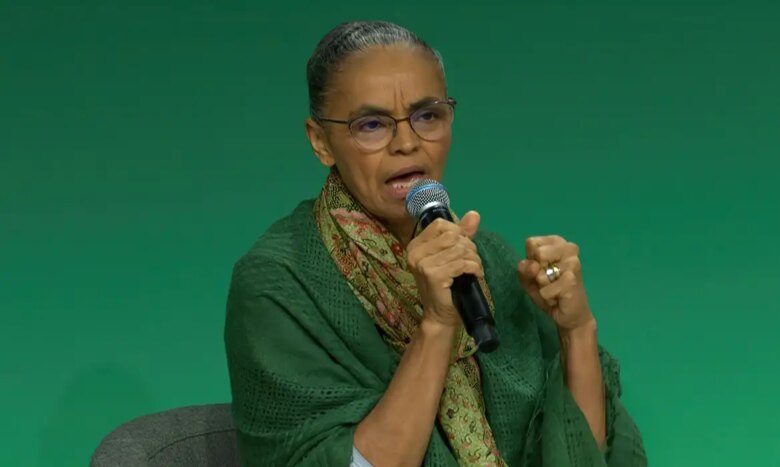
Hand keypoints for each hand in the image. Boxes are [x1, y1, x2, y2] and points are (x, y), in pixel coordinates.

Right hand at [407, 211, 482, 327]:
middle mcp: (415, 253)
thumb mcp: (452, 256)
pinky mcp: (433, 275)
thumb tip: (474, 214)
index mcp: (415, 245)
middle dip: (469, 247)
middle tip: (472, 262)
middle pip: (452, 236)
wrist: (440, 315)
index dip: (458, 232)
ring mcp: (422, 264)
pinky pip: (462, 263)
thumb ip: (461, 234)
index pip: (441, 225)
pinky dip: (474, 268)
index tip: (464, 248)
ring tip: (475, 269)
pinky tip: (476, 275)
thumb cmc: (446, 286)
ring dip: (474, 259)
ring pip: (459, 249)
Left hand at [517, 235, 594, 332]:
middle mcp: (568, 248)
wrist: (569, 314)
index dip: (531, 259)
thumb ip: (524, 269)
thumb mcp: (529, 279)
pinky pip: (545, 290)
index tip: (541, 268)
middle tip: (548, 279)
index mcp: (557, 242)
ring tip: (553, 288)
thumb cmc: (549, 291)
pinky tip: (558, 297)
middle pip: (537, 253)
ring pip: (540, 274)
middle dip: (537, 272)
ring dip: (543, 286)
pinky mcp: (573, 280)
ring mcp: (573, 263)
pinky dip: (547, 297)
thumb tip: (532, 265)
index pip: (531, 243)